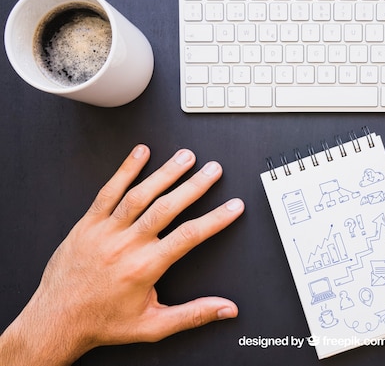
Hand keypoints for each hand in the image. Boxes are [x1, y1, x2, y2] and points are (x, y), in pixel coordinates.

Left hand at [0, 145, 243, 364]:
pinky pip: (108, 191)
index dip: (216, 219)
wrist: (56, 321)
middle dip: (194, 185)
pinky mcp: (87, 224)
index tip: (233, 206)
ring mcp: (105, 231)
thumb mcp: (153, 326)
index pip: (189, 235)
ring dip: (165, 172)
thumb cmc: (102, 322)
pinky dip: (125, 170)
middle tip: (213, 170)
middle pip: (167, 207)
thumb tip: (225, 309)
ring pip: (140, 194)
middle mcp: (126, 245)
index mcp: (145, 267)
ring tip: (185, 157)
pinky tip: (140, 154)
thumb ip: (193, 315)